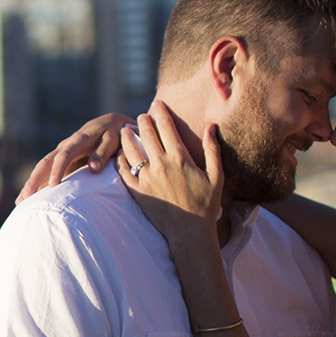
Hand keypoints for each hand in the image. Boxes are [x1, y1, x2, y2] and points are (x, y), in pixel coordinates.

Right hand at [17, 113, 129, 201]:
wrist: (110, 124)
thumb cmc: (114, 132)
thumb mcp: (112, 139)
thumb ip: (103, 153)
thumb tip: (94, 168)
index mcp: (78, 141)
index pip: (64, 156)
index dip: (57, 170)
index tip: (54, 186)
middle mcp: (65, 147)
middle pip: (45, 163)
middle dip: (34, 180)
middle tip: (25, 197)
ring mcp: (61, 154)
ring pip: (42, 169)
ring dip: (32, 184)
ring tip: (20, 202)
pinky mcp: (62, 161)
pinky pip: (47, 173)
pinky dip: (39, 184)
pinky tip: (30, 198)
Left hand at [120, 101, 224, 238]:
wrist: (190, 231)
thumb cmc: (206, 204)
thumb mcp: (216, 176)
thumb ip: (213, 149)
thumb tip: (211, 126)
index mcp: (180, 158)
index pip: (167, 127)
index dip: (160, 112)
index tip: (157, 105)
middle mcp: (161, 165)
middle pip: (147, 134)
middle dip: (143, 120)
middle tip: (141, 115)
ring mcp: (147, 178)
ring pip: (131, 149)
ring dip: (127, 136)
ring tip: (125, 129)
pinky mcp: (138, 191)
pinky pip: (124, 171)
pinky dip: (120, 159)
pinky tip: (119, 154)